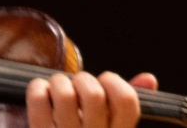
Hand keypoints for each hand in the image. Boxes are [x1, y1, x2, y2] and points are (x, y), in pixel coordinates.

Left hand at [25, 69, 153, 127]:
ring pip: (66, 96)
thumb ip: (128, 107)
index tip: (104, 80)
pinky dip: (37, 89)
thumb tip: (148, 78)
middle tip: (77, 82)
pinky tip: (40, 90)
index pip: (126, 101)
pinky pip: (39, 103)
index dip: (115, 82)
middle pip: (94, 95)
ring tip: (58, 84)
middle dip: (84, 79)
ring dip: (59, 82)